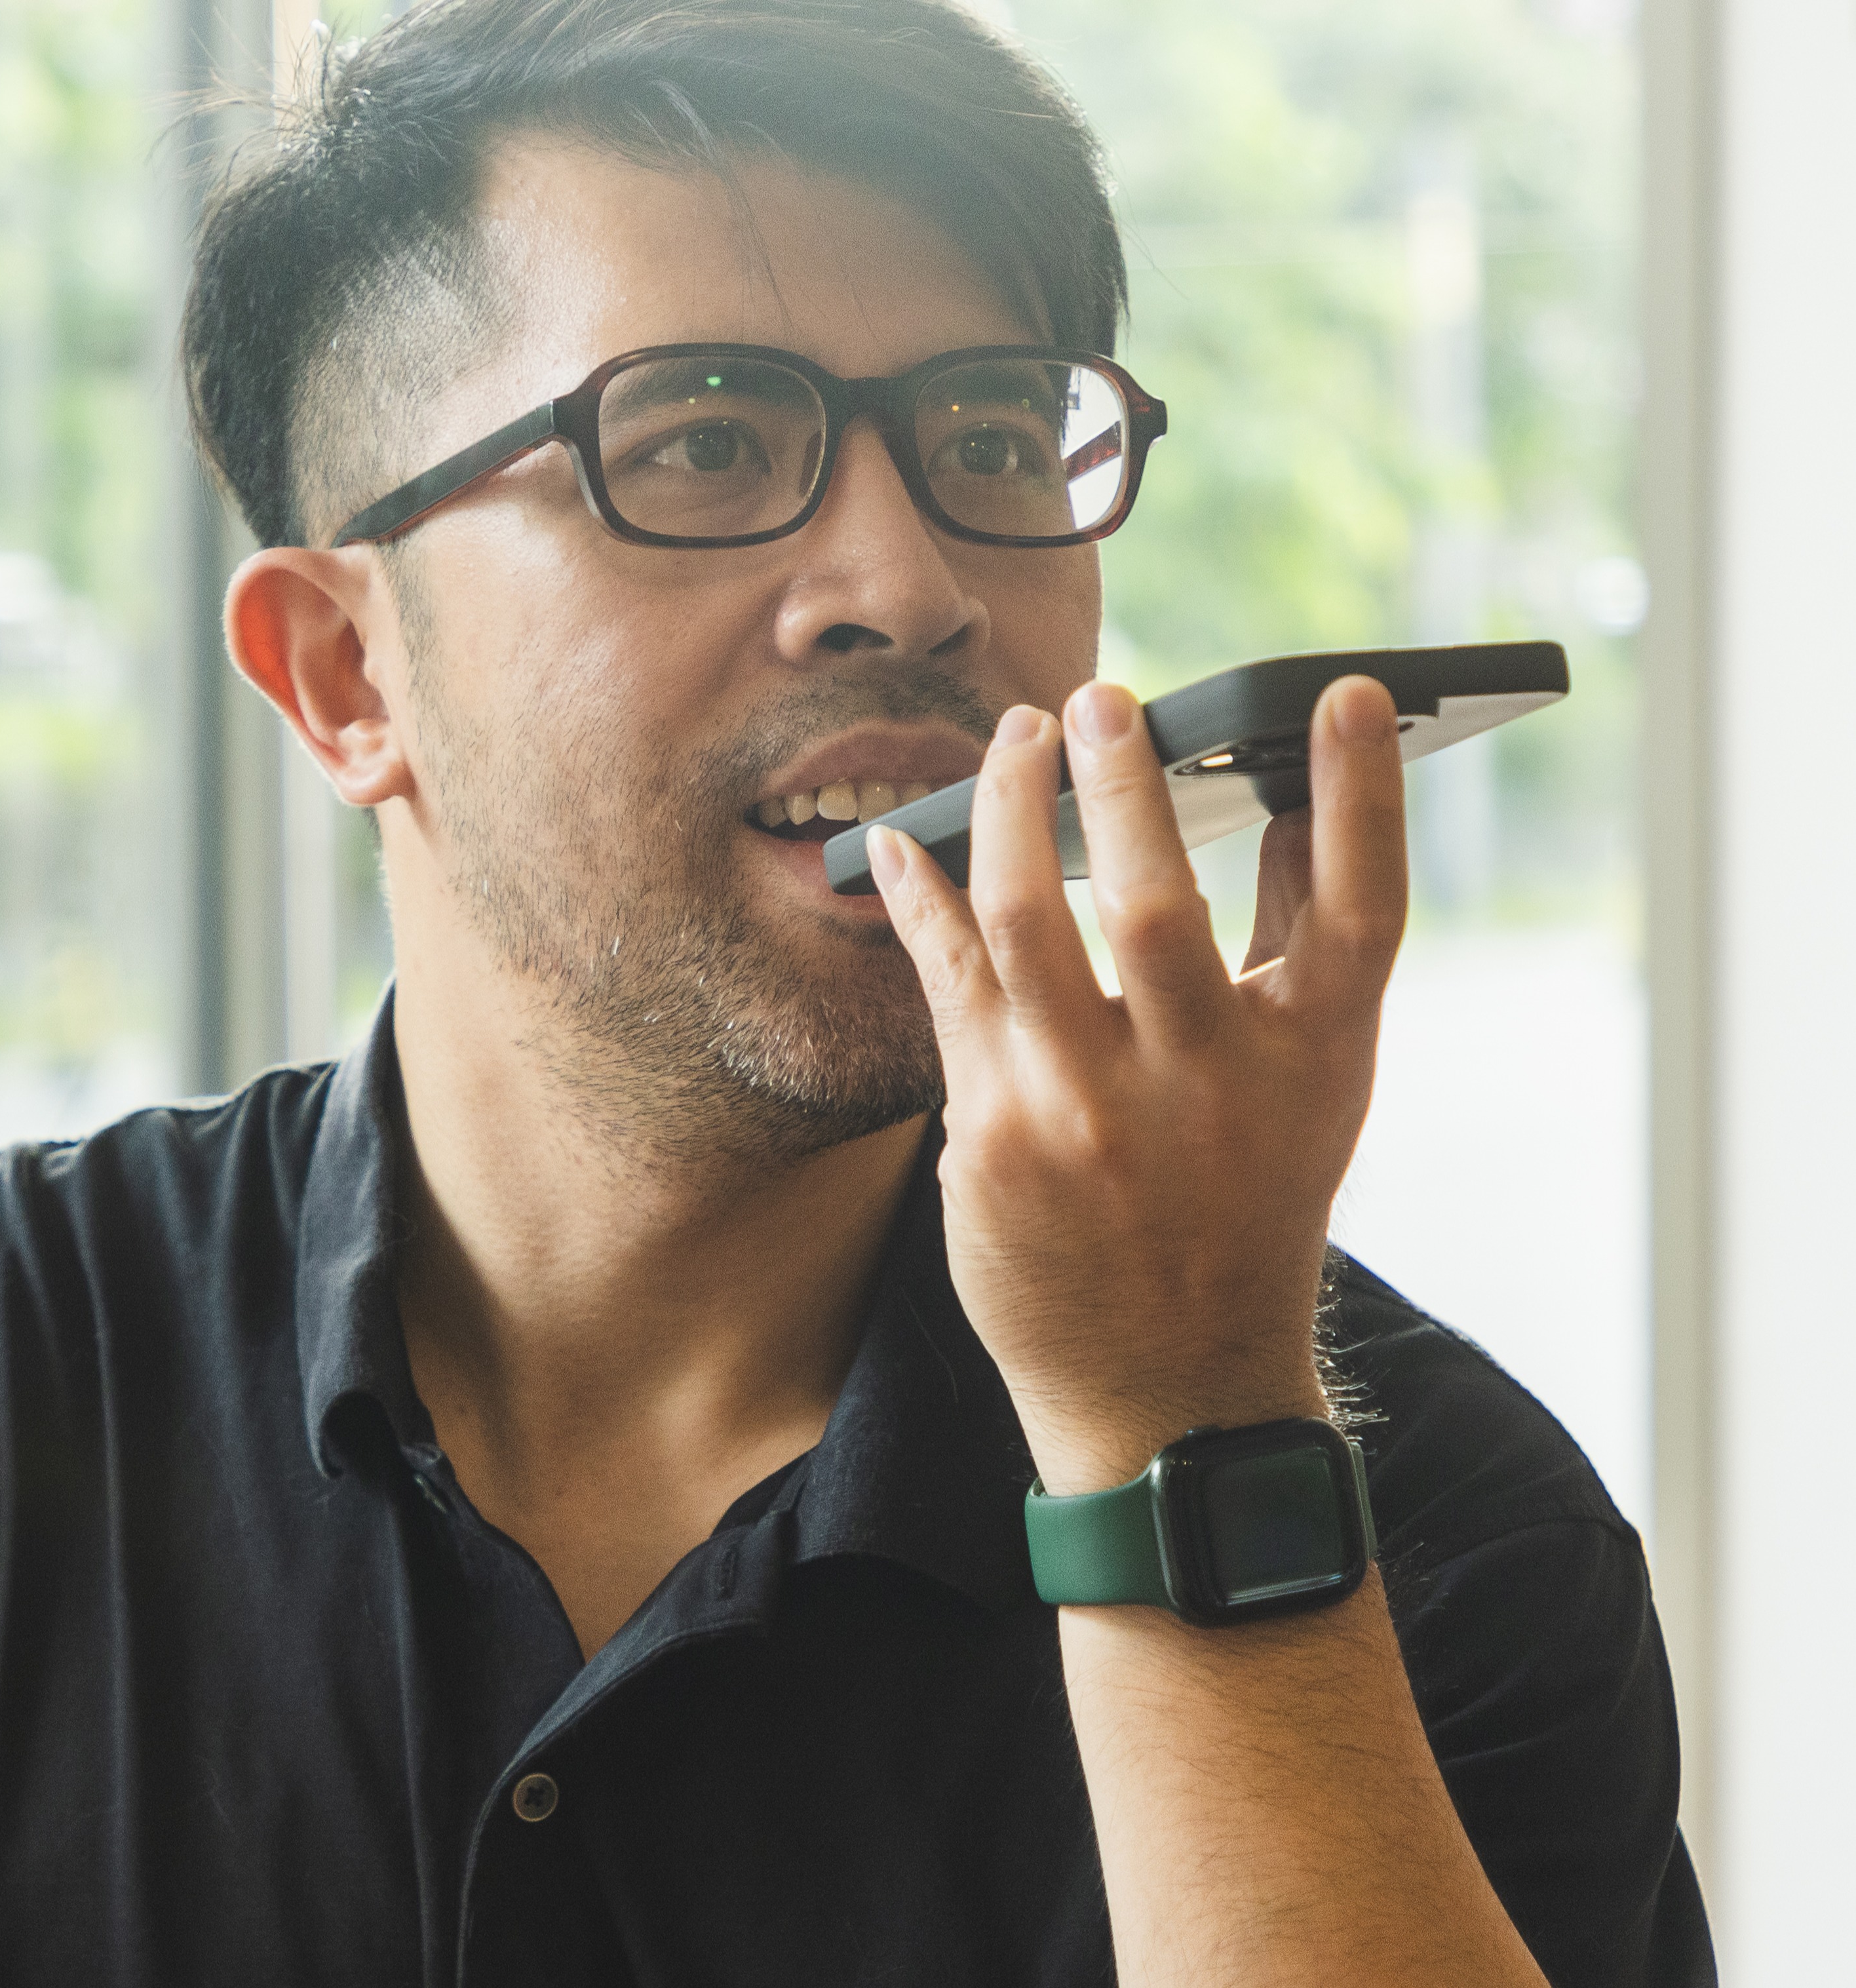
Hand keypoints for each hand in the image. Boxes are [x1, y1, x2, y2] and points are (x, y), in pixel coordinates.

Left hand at [864, 677, 1406, 1491]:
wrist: (1171, 1385)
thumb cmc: (1240, 1204)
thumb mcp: (1311, 1089)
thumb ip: (1297, 948)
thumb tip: (1285, 791)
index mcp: (1315, 1061)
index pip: (1361, 905)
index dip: (1363, 795)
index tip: (1350, 692)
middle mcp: (1209, 1085)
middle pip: (1164, 901)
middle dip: (1125, 785)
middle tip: (1101, 697)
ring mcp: (1095, 1113)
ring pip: (1031, 925)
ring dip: (1012, 815)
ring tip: (1010, 740)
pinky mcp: (999, 1135)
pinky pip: (949, 982)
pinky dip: (923, 897)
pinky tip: (906, 842)